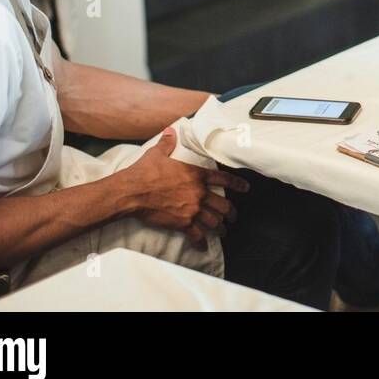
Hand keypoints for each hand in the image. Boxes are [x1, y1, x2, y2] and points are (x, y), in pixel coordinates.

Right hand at [125, 128, 249, 248]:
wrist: (132, 192)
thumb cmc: (144, 172)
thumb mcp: (157, 154)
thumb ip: (167, 143)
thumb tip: (170, 131)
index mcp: (197, 175)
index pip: (224, 180)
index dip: (238, 184)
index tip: (246, 189)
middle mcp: (199, 193)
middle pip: (223, 205)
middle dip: (231, 213)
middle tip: (234, 217)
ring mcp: (192, 209)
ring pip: (214, 221)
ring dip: (220, 228)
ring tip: (223, 232)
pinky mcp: (182, 223)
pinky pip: (197, 235)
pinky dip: (201, 242)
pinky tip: (203, 247)